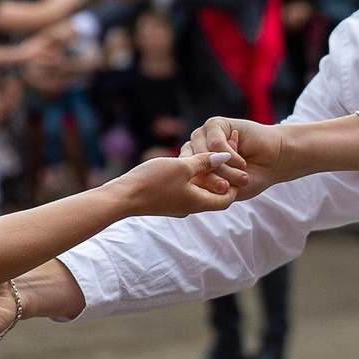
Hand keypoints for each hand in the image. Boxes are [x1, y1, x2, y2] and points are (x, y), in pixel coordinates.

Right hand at [109, 149, 242, 216]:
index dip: (235, 180)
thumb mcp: (182, 167)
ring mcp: (177, 205)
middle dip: (223, 173)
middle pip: (215, 192)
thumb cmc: (152, 182)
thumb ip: (204, 161)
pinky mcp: (166, 200)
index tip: (237, 160)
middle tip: (227, 151)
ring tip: (209, 153)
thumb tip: (225, 156)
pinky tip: (189, 161)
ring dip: (207, 173)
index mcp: (199, 202)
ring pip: (200, 189)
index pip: (228, 197)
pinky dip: (193, 177)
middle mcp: (190, 207)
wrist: (121, 198)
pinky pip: (186, 189)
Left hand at [182, 117, 292, 201]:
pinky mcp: (216, 124)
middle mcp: (194, 149)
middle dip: (211, 180)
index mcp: (192, 166)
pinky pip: (216, 143)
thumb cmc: (250, 177)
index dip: (200, 188)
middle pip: (192, 166)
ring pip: (204, 155)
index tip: (220, 196)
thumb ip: (209, 186)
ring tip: (241, 177)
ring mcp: (203, 135)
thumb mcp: (228, 189)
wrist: (275, 160)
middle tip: (228, 188)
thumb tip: (191, 180)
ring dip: (223, 169)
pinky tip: (242, 163)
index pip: (185, 176)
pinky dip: (230, 156)